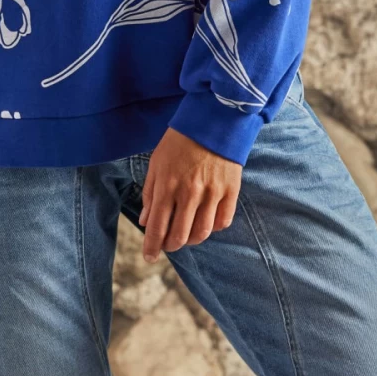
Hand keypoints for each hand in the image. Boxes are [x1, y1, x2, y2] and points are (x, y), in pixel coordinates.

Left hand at [139, 127, 241, 260]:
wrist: (213, 118)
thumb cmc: (180, 140)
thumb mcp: (157, 162)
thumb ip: (149, 192)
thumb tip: (145, 220)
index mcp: (167, 185)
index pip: (156, 227)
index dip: (151, 247)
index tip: (149, 257)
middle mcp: (189, 193)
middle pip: (179, 236)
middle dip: (170, 245)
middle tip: (168, 244)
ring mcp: (212, 193)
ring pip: (201, 233)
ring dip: (191, 239)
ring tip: (186, 234)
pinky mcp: (230, 190)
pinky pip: (222, 222)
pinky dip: (213, 227)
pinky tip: (206, 220)